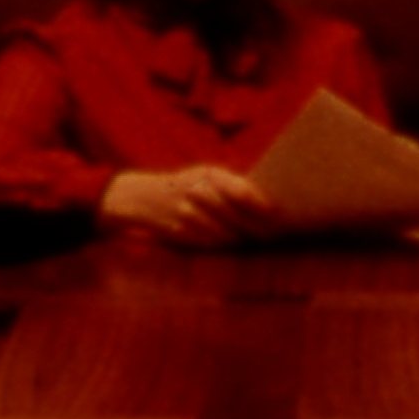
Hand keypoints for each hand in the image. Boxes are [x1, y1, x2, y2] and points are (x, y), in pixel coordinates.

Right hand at [99, 164, 269, 240]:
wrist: (142, 197)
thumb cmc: (184, 184)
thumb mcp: (205, 174)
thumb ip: (232, 183)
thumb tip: (267, 198)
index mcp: (207, 174)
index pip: (241, 191)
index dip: (261, 205)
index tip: (276, 213)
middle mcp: (197, 192)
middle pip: (237, 217)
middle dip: (258, 227)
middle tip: (275, 232)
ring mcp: (187, 214)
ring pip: (226, 234)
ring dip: (244, 238)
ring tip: (259, 239)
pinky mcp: (181, 232)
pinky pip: (211, 243)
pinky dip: (226, 244)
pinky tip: (235, 242)